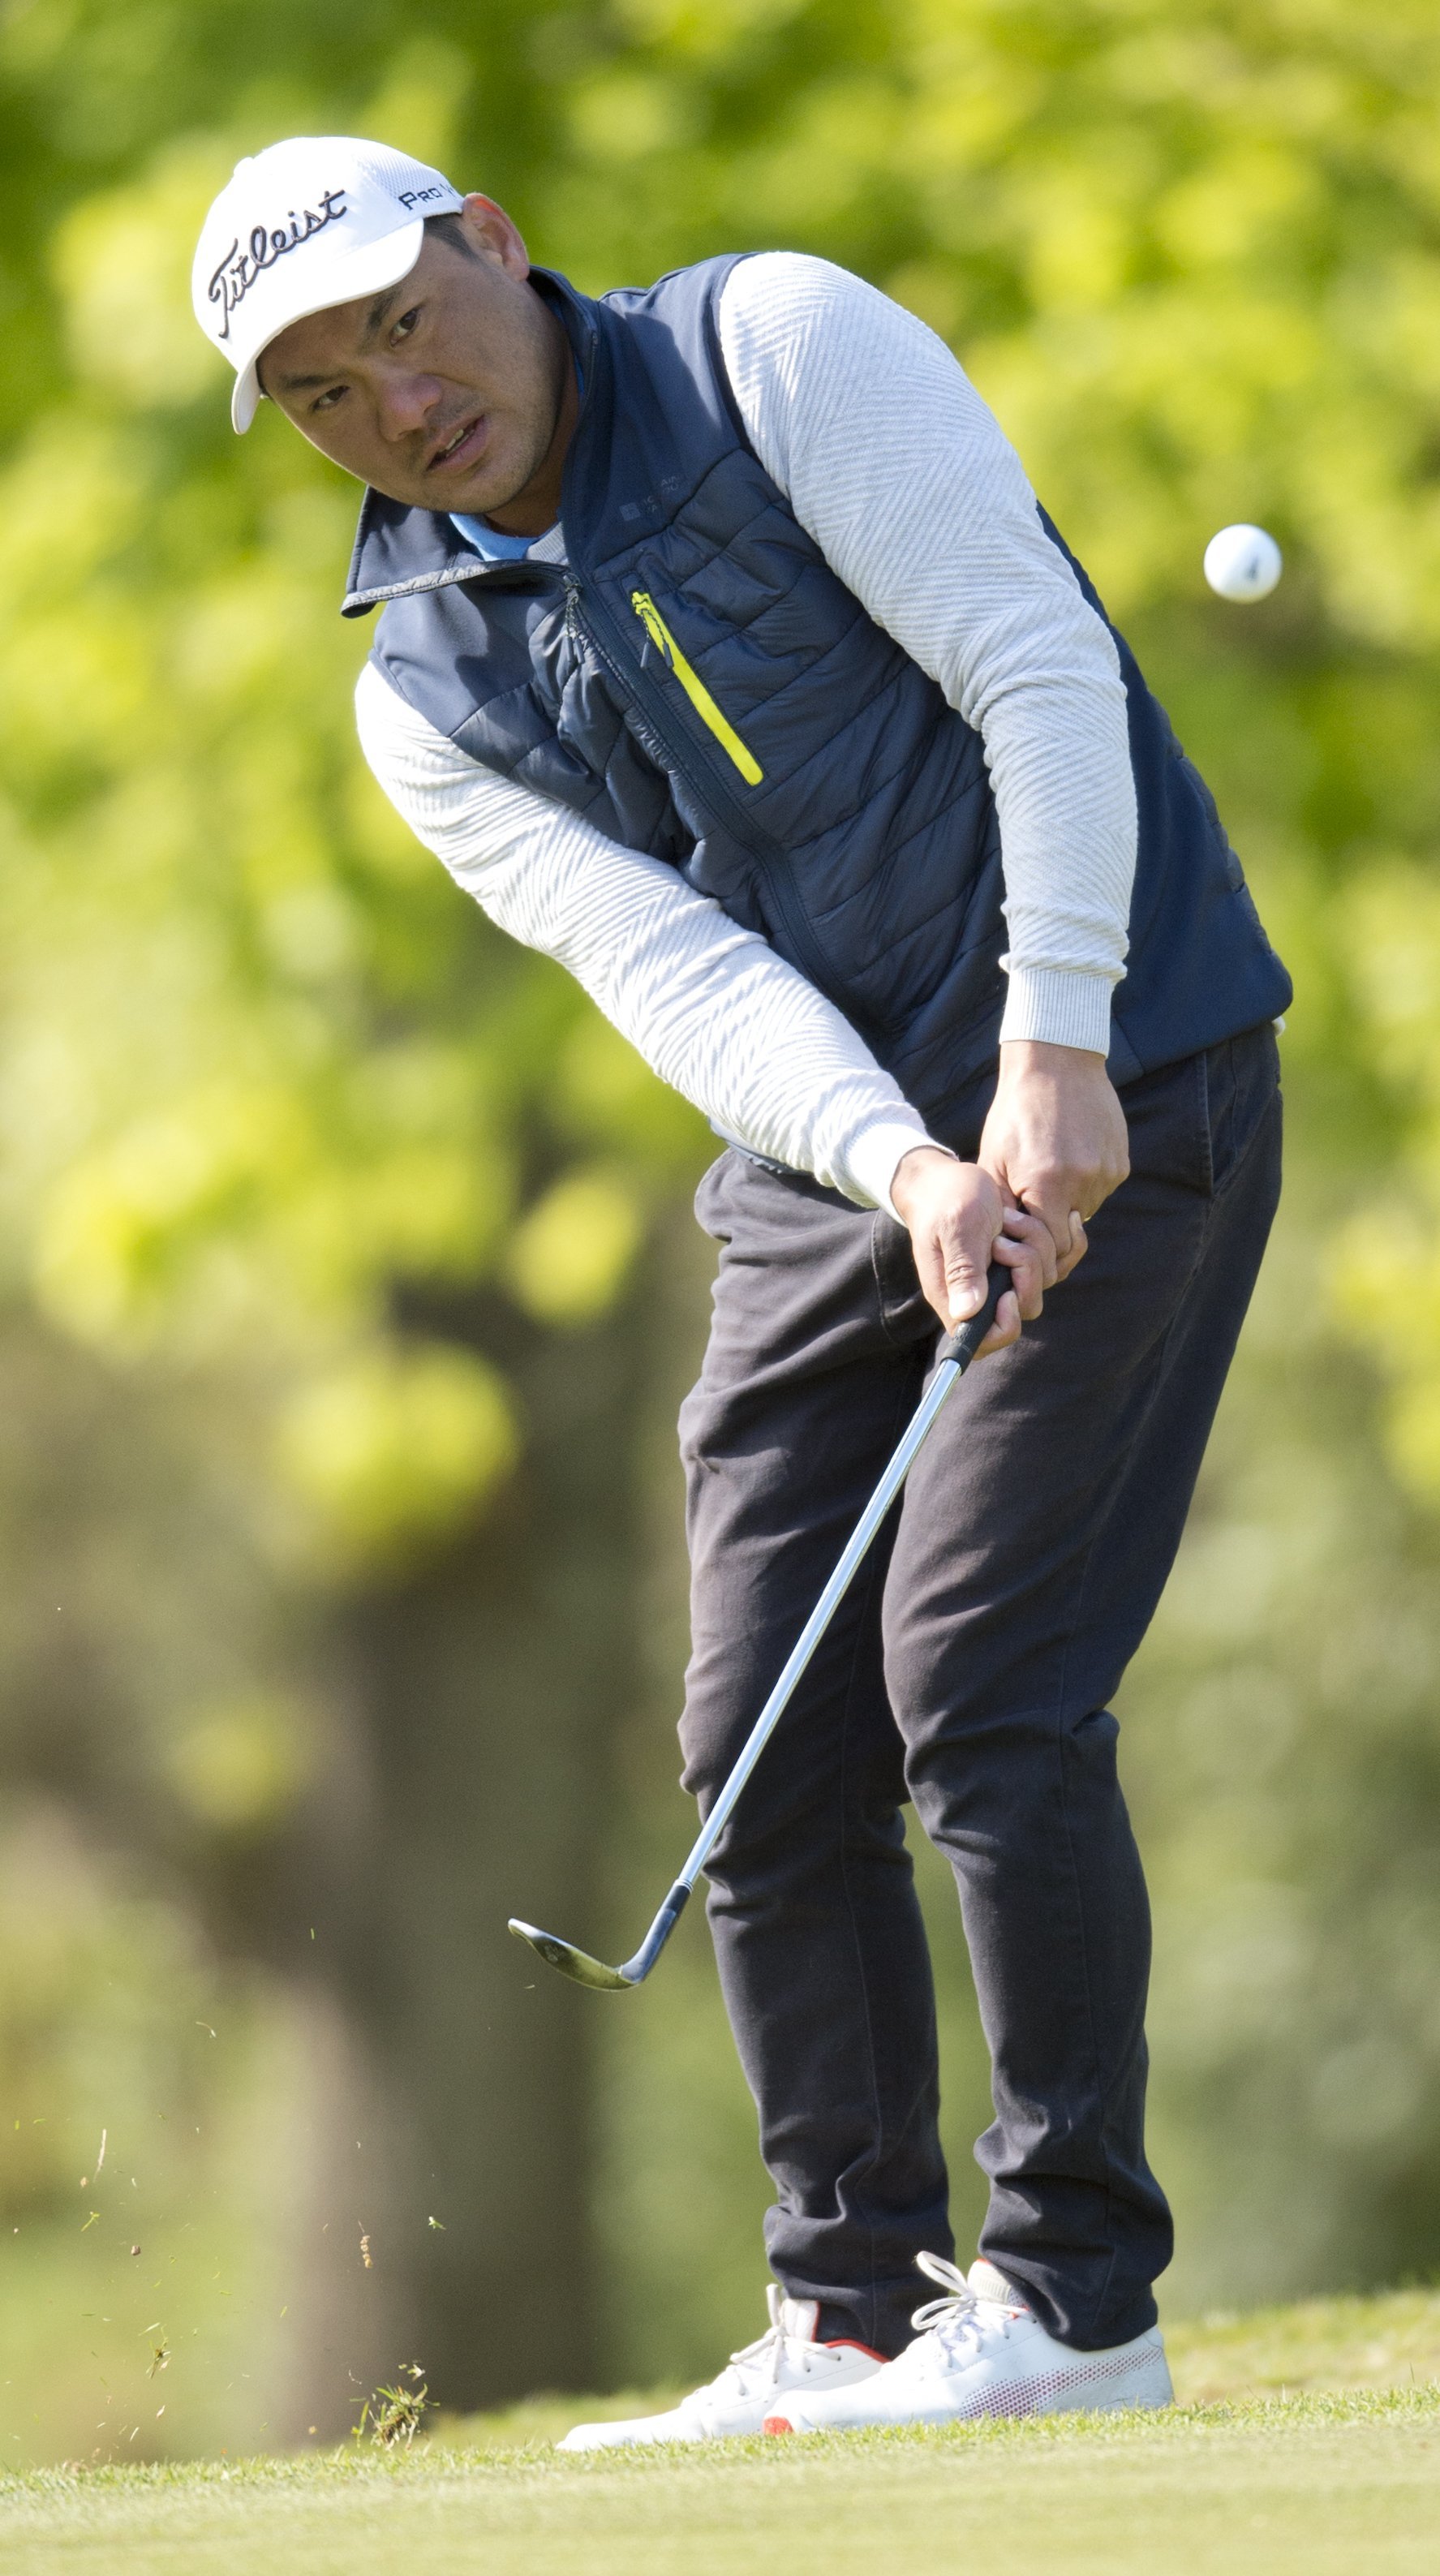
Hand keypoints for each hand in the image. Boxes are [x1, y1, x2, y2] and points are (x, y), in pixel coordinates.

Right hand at [889, 1149, 1061, 1358]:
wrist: (946, 1179)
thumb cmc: (945, 1200)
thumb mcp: (957, 1228)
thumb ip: (963, 1269)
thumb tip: (967, 1313)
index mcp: (954, 1296)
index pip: (982, 1340)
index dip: (1005, 1325)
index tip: (1009, 1292)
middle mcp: (979, 1294)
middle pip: (1023, 1311)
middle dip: (1027, 1274)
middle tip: (1006, 1239)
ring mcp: (1000, 1279)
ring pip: (1041, 1284)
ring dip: (1037, 1248)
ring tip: (1011, 1219)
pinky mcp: (1017, 1263)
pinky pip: (1052, 1265)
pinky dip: (1055, 1241)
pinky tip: (1038, 1217)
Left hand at [979, 1040, 1129, 1275]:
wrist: (1056, 1064)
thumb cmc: (1015, 1113)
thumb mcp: (993, 1159)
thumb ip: (1001, 1206)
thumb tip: (1005, 1245)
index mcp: (1047, 1184)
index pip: (1053, 1245)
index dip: (1039, 1244)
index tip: (1025, 1228)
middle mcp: (1084, 1182)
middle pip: (1071, 1232)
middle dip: (1052, 1224)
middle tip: (1035, 1197)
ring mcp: (1107, 1173)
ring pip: (1087, 1210)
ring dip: (1069, 1201)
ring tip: (1051, 1167)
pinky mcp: (1121, 1163)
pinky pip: (1101, 1189)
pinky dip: (1086, 1182)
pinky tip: (1071, 1154)